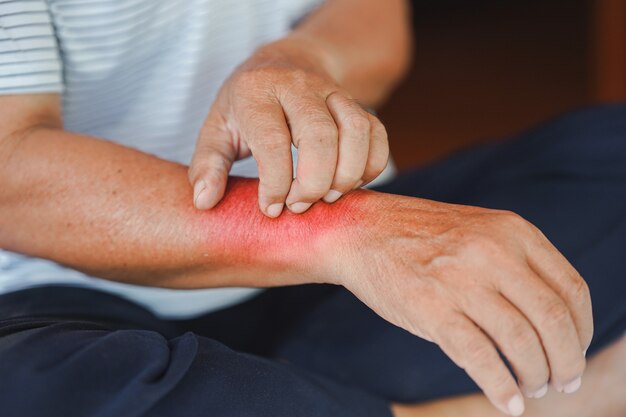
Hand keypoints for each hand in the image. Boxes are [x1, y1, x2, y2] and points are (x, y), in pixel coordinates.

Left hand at [189, 37, 388, 216]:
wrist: (285, 61)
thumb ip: (208, 165)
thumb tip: (204, 202)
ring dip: (347, 175)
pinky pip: (377, 134)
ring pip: (356, 131)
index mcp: (257, 91)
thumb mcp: (217, 128)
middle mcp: (298, 86)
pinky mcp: (356, 103)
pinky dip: (371, 166)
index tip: (272, 208)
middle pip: (320, 136)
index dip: (276, 183)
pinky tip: (348, 184)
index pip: (273, 140)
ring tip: (327, 198)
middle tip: (299, 206)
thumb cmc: (247, 104)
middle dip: (314, 182)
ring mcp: (333, 92)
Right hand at [325, 192, 592, 415]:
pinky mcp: (430, 308)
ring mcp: (460, 280)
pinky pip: (480, 357)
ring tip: (533, 388)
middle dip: (567, 362)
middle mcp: (492, 252)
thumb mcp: (479, 231)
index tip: (575, 351)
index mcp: (512, 231)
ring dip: (536, 376)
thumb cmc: (421, 237)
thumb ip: (516, 262)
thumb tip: (554, 322)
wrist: (360, 231)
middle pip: (553, 319)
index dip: (583, 331)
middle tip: (563, 382)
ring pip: (521, 342)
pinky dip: (501, 387)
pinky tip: (508, 402)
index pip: (572, 289)